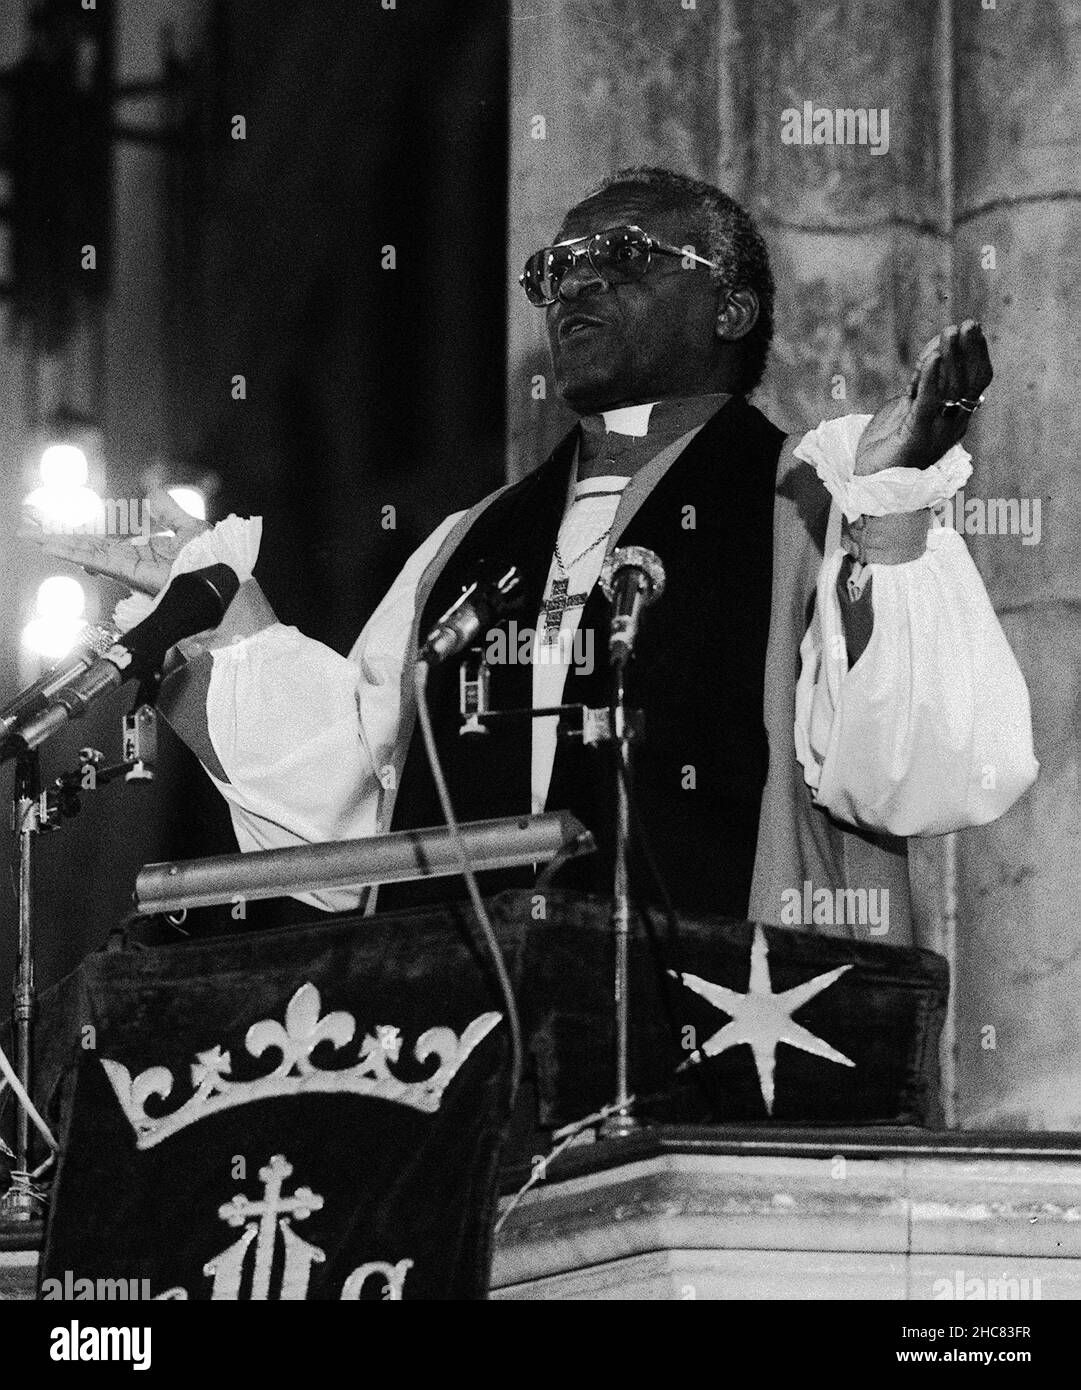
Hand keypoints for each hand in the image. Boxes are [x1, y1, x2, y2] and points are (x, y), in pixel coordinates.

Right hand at [18, 488, 208, 595]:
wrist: (226, 573)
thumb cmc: (216, 558)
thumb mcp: (190, 527)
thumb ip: (168, 511)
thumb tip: (152, 491)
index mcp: (144, 553)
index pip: (105, 545)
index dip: (82, 539)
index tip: (59, 534)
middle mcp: (133, 563)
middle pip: (89, 550)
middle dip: (60, 542)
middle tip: (31, 534)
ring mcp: (131, 568)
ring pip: (88, 555)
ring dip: (60, 545)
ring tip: (33, 538)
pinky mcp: (133, 572)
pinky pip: (100, 560)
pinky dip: (77, 552)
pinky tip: (56, 547)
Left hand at [854, 319, 992, 475]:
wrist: (872, 489)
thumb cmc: (887, 452)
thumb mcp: (904, 408)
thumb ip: (920, 383)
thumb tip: (933, 351)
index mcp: (953, 418)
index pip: (974, 381)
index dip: (976, 353)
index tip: (972, 327)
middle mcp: (952, 425)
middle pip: (970, 382)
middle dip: (970, 350)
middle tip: (968, 323)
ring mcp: (937, 432)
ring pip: (953, 389)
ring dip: (952, 357)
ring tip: (950, 332)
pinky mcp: (917, 436)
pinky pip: (928, 403)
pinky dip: (931, 378)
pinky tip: (933, 356)